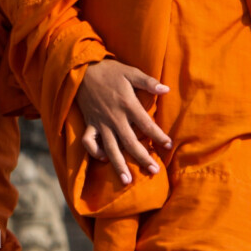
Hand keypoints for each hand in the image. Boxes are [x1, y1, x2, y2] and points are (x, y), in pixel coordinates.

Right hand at [74, 59, 171, 185]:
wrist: (81, 69)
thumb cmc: (109, 70)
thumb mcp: (130, 72)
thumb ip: (148, 82)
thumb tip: (166, 89)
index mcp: (127, 104)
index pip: (146, 125)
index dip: (158, 136)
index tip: (169, 145)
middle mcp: (114, 117)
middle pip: (130, 143)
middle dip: (142, 158)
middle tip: (154, 172)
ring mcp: (100, 122)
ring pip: (110, 148)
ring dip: (119, 165)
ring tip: (127, 181)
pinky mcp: (89, 123)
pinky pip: (89, 142)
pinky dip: (95, 152)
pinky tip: (104, 158)